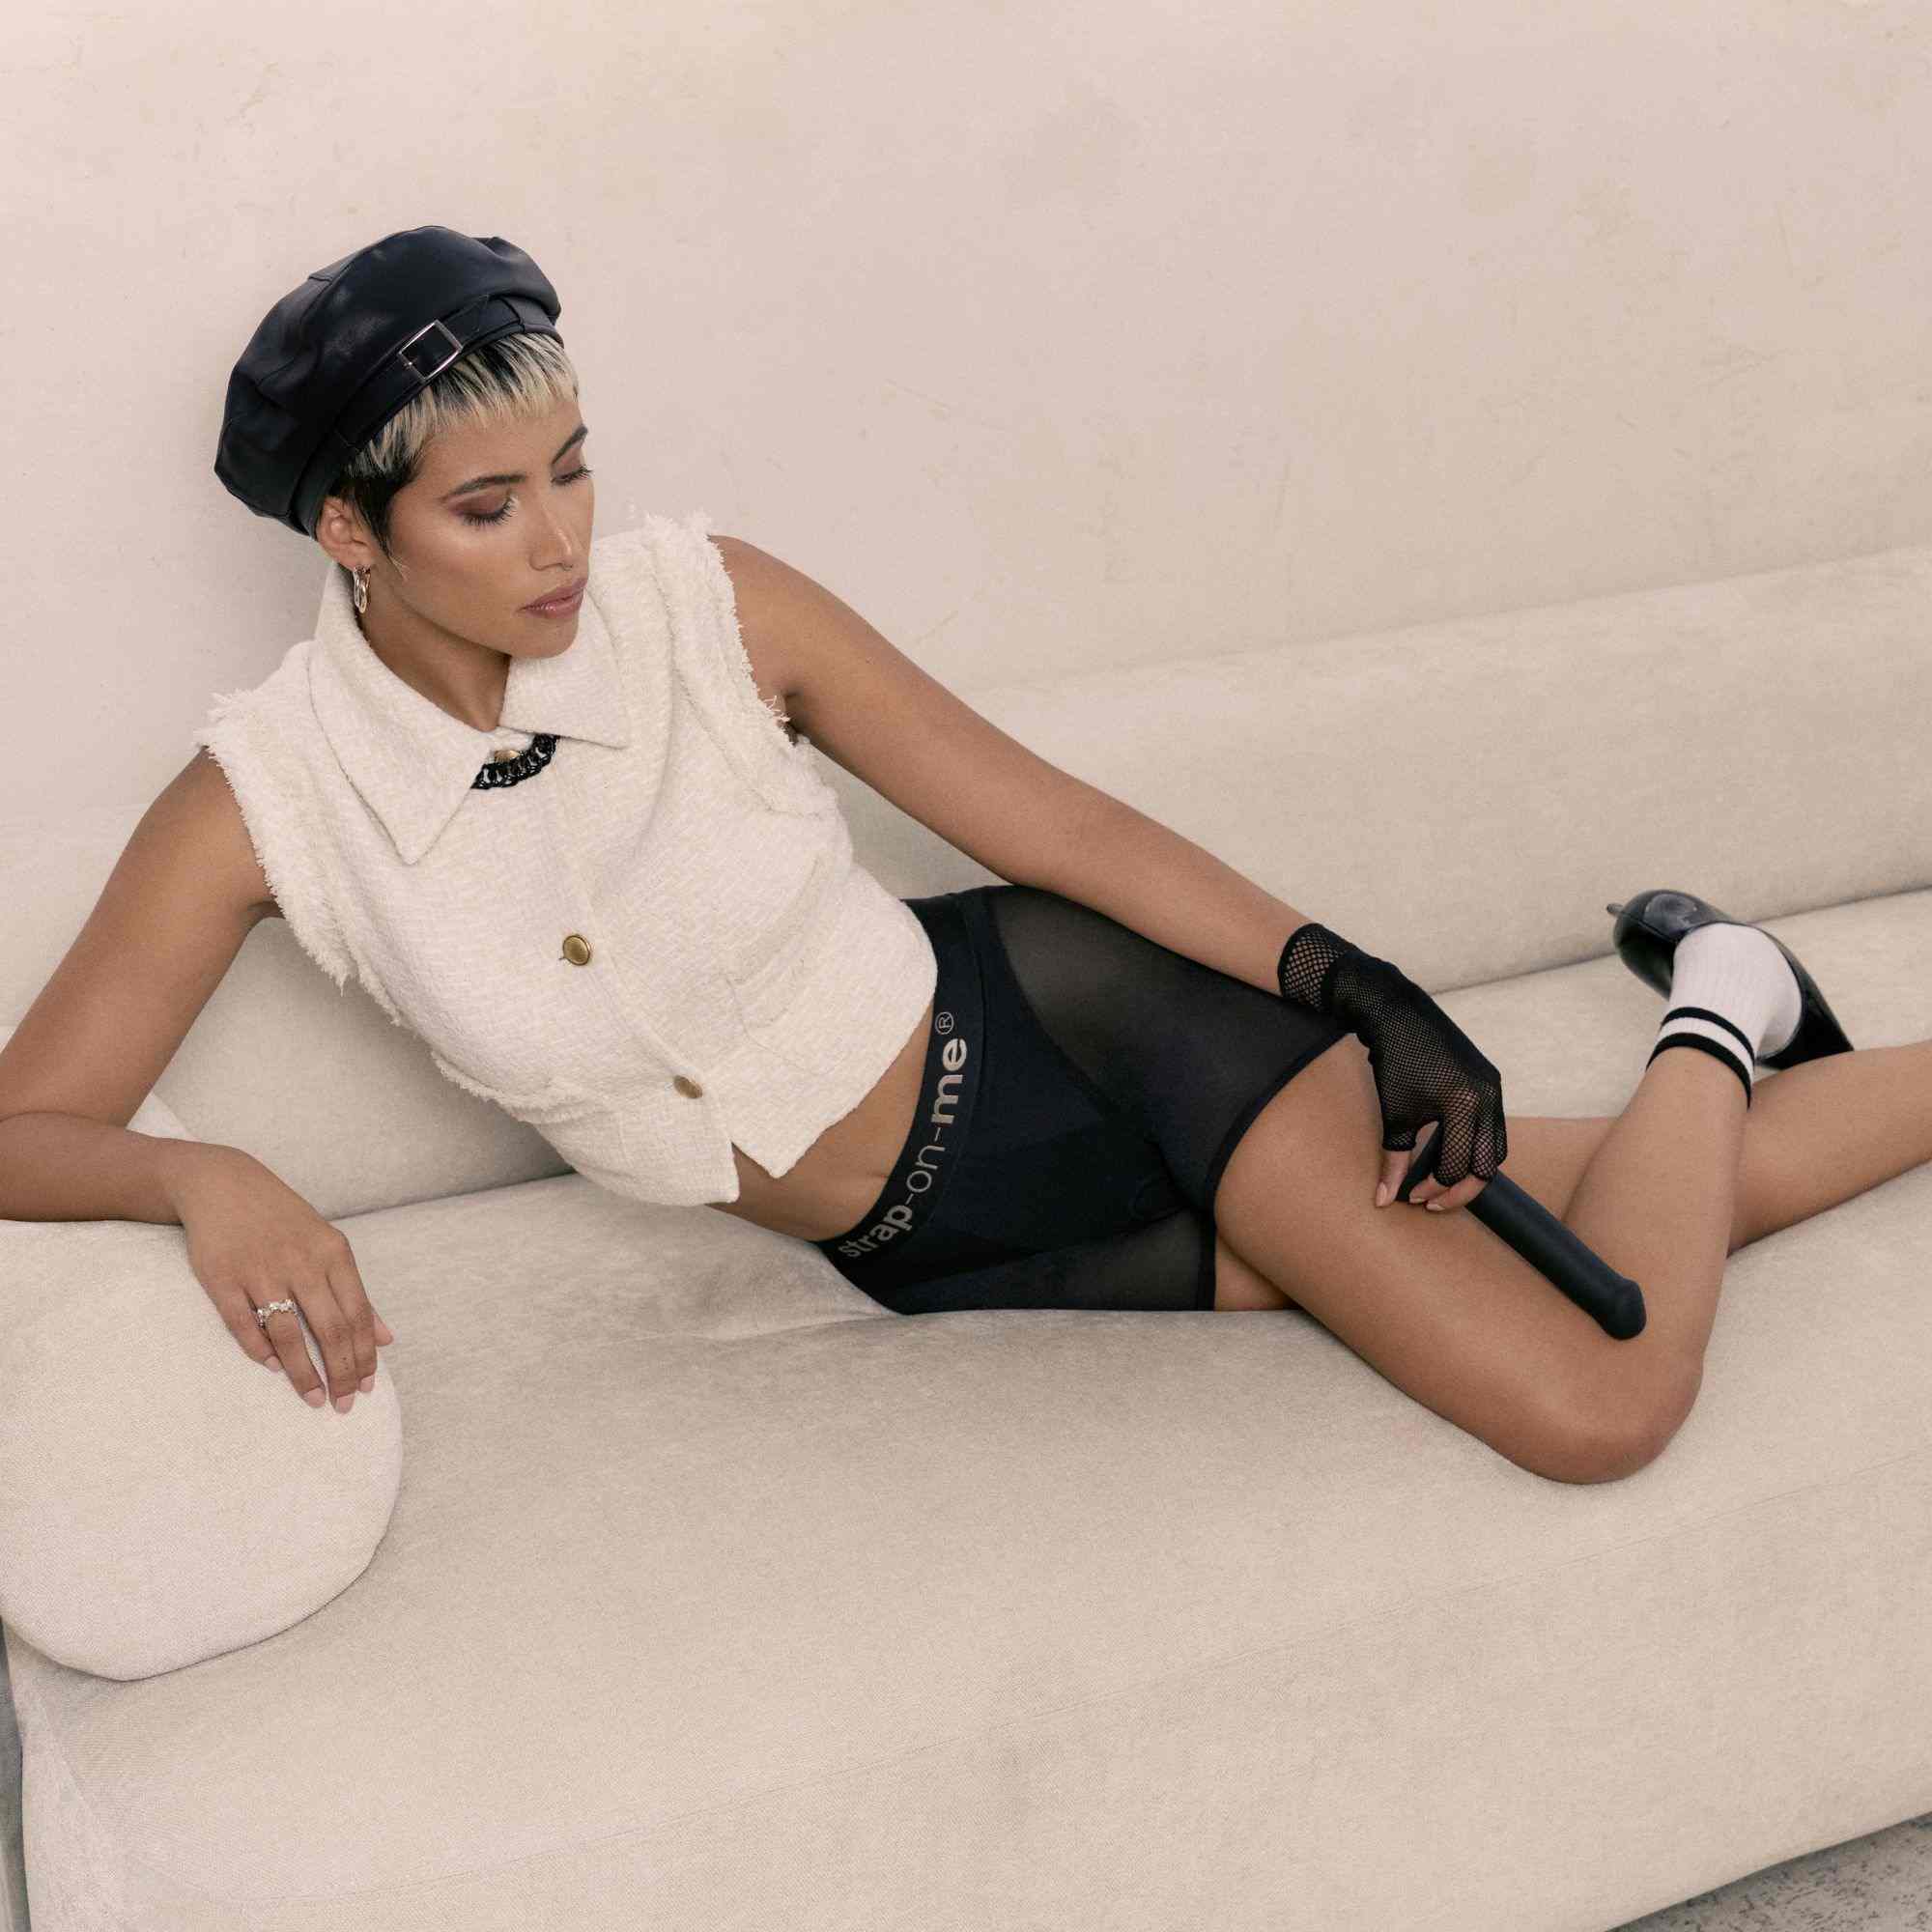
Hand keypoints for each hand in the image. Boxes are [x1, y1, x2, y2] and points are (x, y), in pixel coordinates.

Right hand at [162, 1143, 394, 1411]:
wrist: (224, 1184)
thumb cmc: (284, 1221)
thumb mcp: (328, 1246)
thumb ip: (356, 1292)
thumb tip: (385, 1338)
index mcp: (333, 1253)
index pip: (357, 1315)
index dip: (363, 1355)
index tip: (366, 1386)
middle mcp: (301, 1262)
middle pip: (330, 1329)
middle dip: (341, 1372)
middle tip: (343, 1404)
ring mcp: (261, 1270)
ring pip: (288, 1334)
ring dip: (303, 1372)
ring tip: (314, 1398)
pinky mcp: (222, 1278)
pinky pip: (243, 1324)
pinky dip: (260, 1350)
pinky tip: (274, 1369)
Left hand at [1277, 923, 1506, 1215]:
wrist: (1397, 1012)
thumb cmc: (1392, 1062)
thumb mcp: (1393, 1114)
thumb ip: (1393, 1159)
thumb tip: (1383, 1200)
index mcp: (1466, 1104)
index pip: (1458, 1167)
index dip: (1433, 1189)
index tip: (1409, 1196)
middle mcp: (1489, 1096)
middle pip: (1488, 1165)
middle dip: (1459, 1189)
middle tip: (1429, 1201)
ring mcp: (1495, 1086)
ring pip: (1496, 1148)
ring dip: (1471, 1170)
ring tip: (1440, 1183)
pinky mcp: (1491, 1080)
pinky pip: (1493, 1126)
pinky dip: (1476, 1146)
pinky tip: (1449, 1155)